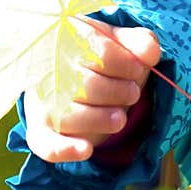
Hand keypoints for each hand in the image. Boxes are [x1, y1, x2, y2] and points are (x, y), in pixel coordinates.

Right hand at [23, 17, 160, 163]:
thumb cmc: (95, 55)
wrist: (60, 72)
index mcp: (68, 39)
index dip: (127, 64)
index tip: (139, 68)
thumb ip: (138, 43)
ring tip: (120, 117)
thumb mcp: (116, 42)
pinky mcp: (40, 131)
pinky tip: (86, 149)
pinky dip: (65, 150)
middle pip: (88, 85)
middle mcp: (49, 70)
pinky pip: (46, 144)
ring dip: (102, 119)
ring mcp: (42, 102)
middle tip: (132, 93)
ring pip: (69, 116)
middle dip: (119, 92)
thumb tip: (151, 54)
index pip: (102, 52)